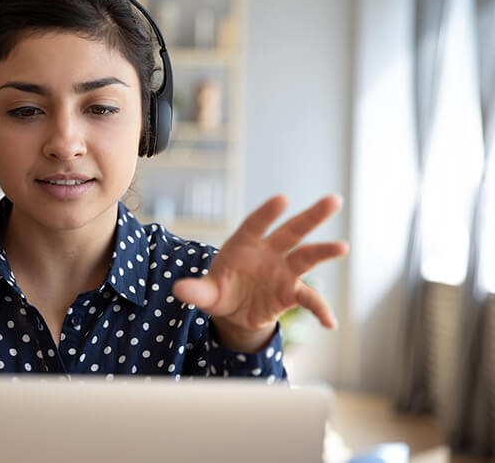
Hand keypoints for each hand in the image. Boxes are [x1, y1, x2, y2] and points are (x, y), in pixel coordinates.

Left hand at [173, 194, 348, 352]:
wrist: (233, 311)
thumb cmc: (219, 291)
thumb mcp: (205, 293)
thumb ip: (196, 291)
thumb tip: (179, 291)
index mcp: (244, 244)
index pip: (256, 224)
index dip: (268, 212)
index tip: (282, 199)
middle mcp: (268, 253)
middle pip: (292, 231)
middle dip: (311, 216)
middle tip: (334, 200)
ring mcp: (283, 271)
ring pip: (306, 257)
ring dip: (324, 251)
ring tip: (343, 246)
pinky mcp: (291, 292)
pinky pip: (309, 299)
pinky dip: (320, 310)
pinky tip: (330, 323)